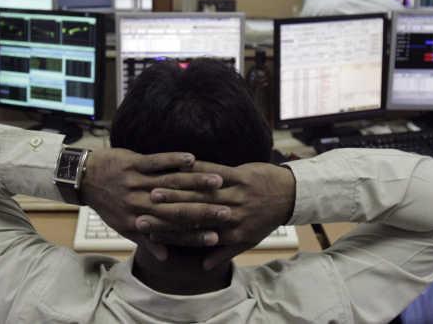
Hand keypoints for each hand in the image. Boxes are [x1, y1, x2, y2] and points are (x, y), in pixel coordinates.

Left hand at [81, 148, 230, 259]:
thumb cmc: (106, 203)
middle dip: (203, 209)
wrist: (85, 177)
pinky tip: (192, 158)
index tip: (217, 236)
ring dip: (195, 181)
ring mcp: (135, 182)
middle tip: (227, 209)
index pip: (172, 230)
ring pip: (170, 183)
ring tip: (217, 182)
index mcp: (138, 221)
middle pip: (176, 208)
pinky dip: (174, 159)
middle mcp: (138, 203)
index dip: (194, 234)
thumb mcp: (122, 227)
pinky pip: (157, 161)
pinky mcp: (133, 163)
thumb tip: (165, 259)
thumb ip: (146, 242)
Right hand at [135, 161, 295, 269]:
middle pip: (193, 213)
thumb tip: (204, 267)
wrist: (289, 195)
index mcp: (230, 233)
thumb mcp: (248, 241)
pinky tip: (181, 165)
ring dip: (177, 190)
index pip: (193, 234)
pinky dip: (197, 169)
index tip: (148, 229)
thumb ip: (225, 253)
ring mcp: (236, 195)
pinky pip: (216, 172)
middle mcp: (231, 216)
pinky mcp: (241, 176)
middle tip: (143, 209)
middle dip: (166, 211)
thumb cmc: (266, 219)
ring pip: (201, 194)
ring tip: (155, 188)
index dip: (169, 232)